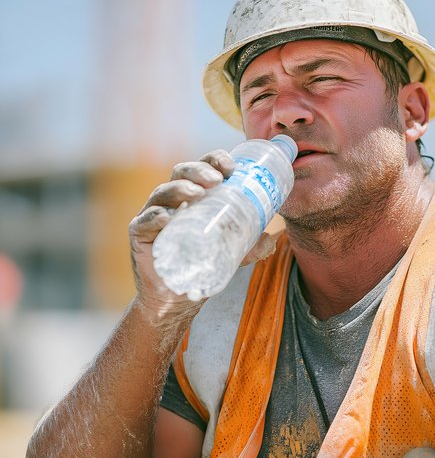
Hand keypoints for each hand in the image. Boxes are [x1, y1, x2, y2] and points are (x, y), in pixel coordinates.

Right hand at [129, 150, 275, 318]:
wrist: (176, 298)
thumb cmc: (200, 267)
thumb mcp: (230, 255)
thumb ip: (249, 247)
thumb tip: (272, 240)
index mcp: (192, 198)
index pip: (202, 169)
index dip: (214, 160)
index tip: (232, 166)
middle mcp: (171, 201)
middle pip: (181, 174)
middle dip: (199, 170)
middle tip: (217, 179)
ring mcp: (153, 216)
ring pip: (162, 193)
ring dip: (179, 188)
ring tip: (197, 193)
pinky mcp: (140, 234)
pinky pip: (145, 221)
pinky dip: (156, 216)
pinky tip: (168, 217)